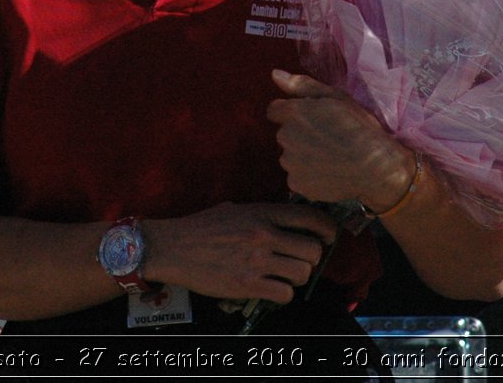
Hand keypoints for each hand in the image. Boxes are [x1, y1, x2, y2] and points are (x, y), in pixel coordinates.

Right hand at [146, 200, 336, 303]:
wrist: (172, 247)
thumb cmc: (201, 227)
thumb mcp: (235, 208)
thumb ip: (263, 213)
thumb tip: (287, 220)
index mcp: (262, 213)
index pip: (309, 217)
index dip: (327, 227)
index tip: (330, 235)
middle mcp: (263, 235)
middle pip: (313, 249)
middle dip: (313, 257)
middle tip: (303, 260)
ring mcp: (256, 261)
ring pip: (302, 273)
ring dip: (298, 277)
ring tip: (286, 275)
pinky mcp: (247, 285)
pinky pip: (284, 294)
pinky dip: (283, 294)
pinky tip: (273, 288)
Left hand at [267, 69, 414, 213]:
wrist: (376, 168)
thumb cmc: (361, 128)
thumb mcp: (337, 97)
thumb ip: (303, 85)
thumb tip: (274, 74)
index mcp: (294, 113)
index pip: (274, 111)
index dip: (292, 113)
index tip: (311, 120)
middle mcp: (286, 137)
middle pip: (285, 134)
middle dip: (299, 134)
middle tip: (327, 139)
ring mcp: (289, 163)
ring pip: (291, 156)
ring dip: (303, 155)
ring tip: (330, 158)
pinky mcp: (296, 184)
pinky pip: (297, 176)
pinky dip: (308, 175)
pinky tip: (328, 173)